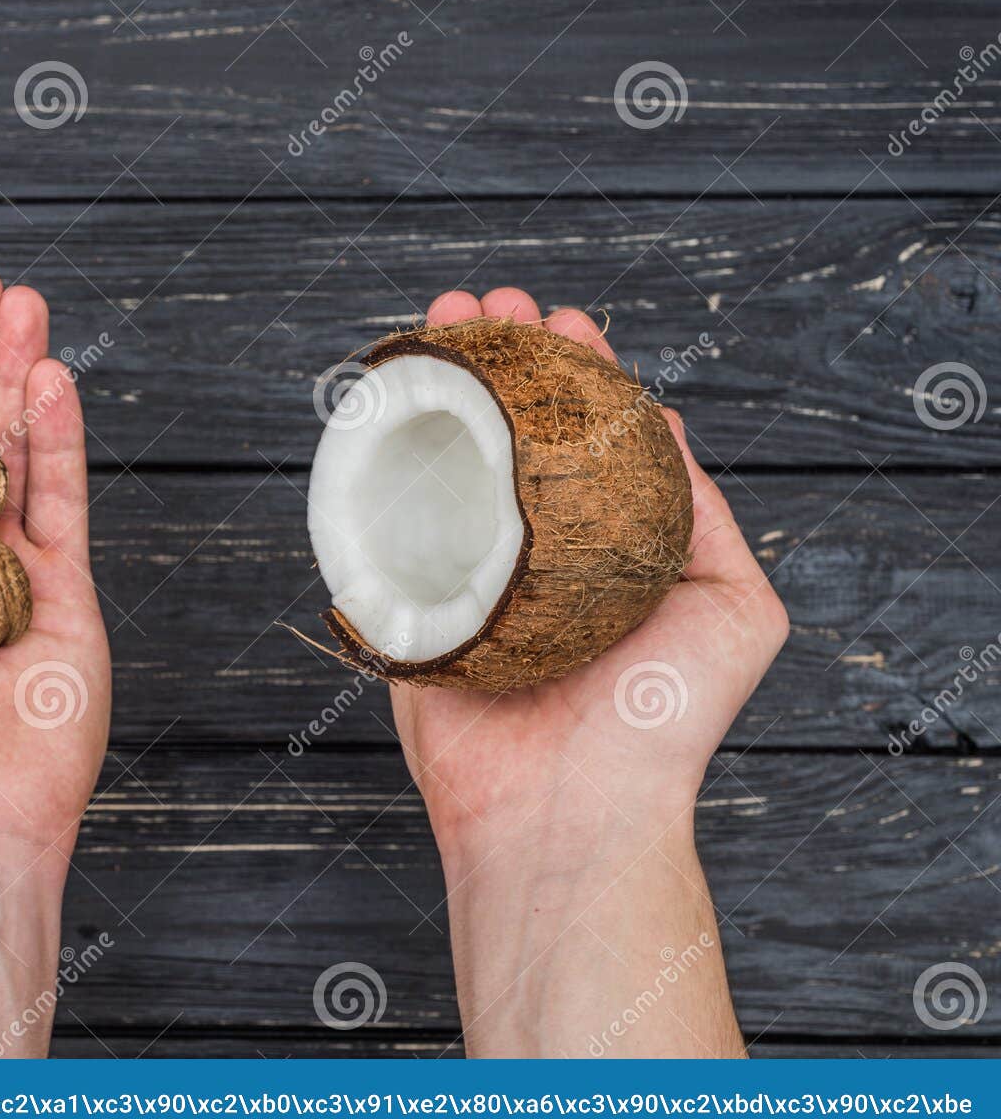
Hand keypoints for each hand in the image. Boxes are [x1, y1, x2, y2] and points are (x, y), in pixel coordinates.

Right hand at [394, 287, 788, 856]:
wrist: (569, 814)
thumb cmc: (660, 724)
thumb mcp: (736, 607)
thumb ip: (707, 516)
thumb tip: (664, 426)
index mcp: (608, 548)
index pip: (589, 435)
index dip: (578, 369)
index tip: (563, 317)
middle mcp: (539, 552)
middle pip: (514, 431)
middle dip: (503, 358)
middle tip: (491, 305)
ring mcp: (471, 576)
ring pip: (450, 460)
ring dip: (445, 385)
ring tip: (441, 321)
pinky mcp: (415, 608)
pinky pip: (389, 526)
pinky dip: (382, 460)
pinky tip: (384, 404)